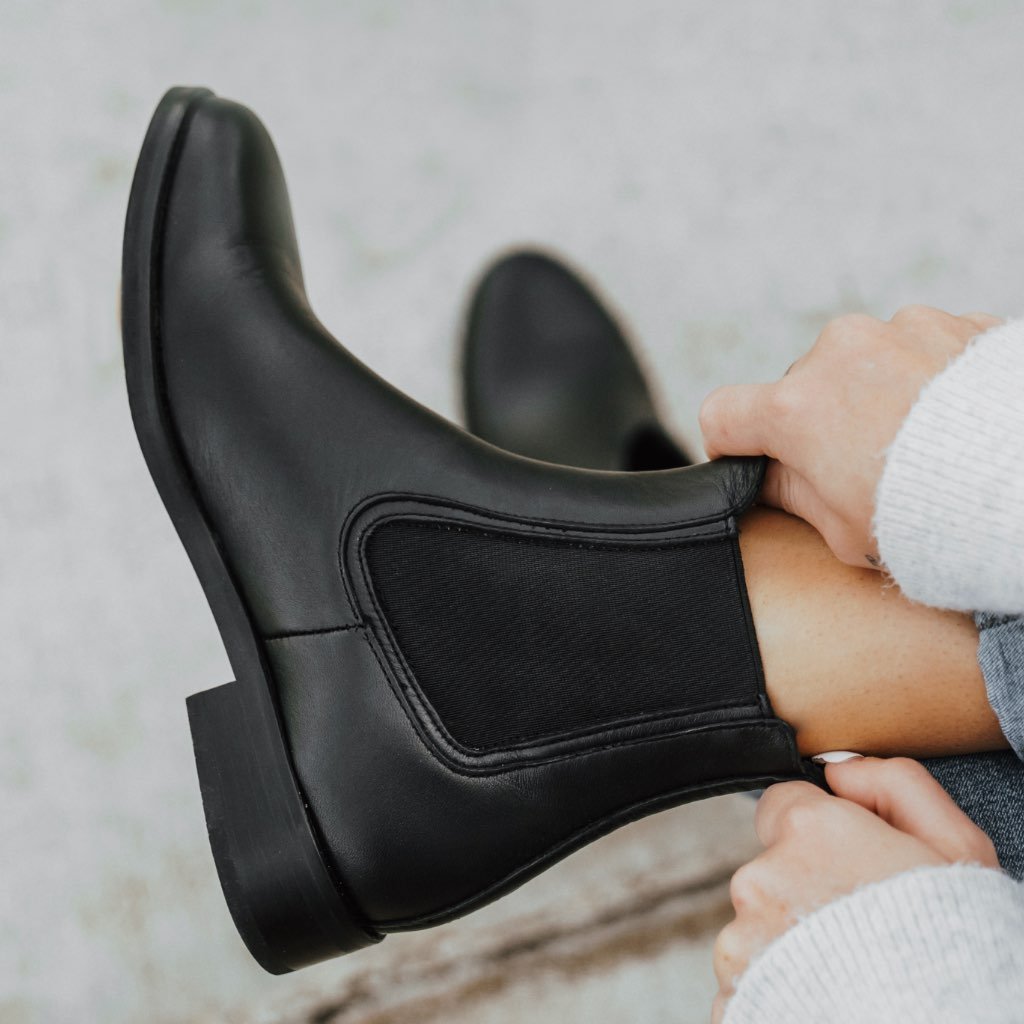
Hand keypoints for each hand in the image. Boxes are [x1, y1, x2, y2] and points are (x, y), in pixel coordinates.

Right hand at [699, 307, 1000, 567]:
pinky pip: (920, 348)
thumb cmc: (937, 515)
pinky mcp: (953, 322)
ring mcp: (898, 329)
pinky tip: (953, 417)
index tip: (751, 458)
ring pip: (863, 362)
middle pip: (801, 387)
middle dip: (820, 419)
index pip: (723, 414)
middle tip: (862, 464)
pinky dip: (926, 378)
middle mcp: (838, 354)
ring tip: (919, 439)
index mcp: (797, 409)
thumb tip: (769, 475)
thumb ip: (792, 495)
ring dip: (877, 393)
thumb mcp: (843, 531)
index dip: (731, 443)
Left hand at [711, 756, 998, 1023]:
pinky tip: (824, 996)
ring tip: (846, 968)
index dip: (818, 834)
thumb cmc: (955, 946)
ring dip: (790, 942)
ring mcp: (742, 940)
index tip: (847, 865)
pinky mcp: (734, 993)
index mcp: (808, 829)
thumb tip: (840, 771)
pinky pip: (750, 978)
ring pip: (760, 927)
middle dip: (805, 891)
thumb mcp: (955, 846)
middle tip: (856, 925)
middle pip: (771, 871)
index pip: (783, 806)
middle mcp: (761, 877)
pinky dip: (777, 986)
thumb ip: (896, 784)